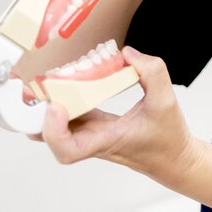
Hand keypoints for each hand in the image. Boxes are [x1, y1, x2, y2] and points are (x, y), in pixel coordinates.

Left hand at [34, 47, 202, 181]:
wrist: (173, 158)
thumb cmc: (168, 137)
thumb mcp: (167, 101)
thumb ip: (152, 72)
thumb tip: (128, 54)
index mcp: (106, 140)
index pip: (68, 150)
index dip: (54, 130)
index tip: (57, 106)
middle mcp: (93, 140)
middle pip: (51, 138)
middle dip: (39, 115)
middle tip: (42, 89)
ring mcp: (92, 135)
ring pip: (57, 128)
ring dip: (48, 108)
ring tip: (51, 82)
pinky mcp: (95, 128)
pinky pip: (71, 118)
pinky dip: (65, 102)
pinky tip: (70, 84)